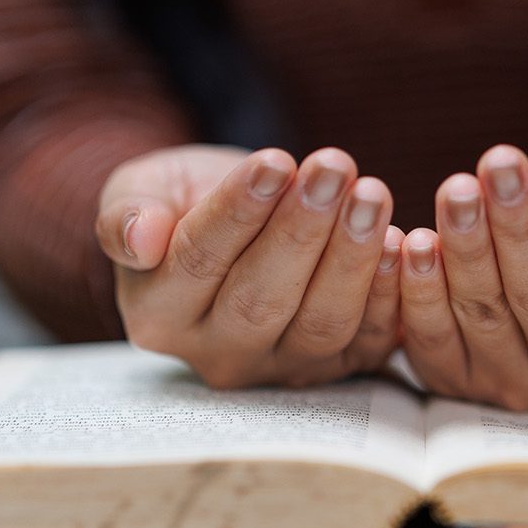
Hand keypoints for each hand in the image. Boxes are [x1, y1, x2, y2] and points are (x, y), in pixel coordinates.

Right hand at [95, 144, 403, 387]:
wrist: (236, 225)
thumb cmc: (183, 202)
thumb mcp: (141, 191)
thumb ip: (125, 213)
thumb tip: (140, 236)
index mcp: (157, 315)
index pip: (198, 264)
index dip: (238, 212)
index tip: (274, 159)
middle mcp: (216, 356)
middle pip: (262, 300)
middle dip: (303, 230)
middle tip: (335, 166)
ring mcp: (280, 369)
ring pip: (320, 324)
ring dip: (352, 257)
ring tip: (370, 193)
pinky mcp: (336, 368)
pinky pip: (367, 341)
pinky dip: (389, 295)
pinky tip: (402, 242)